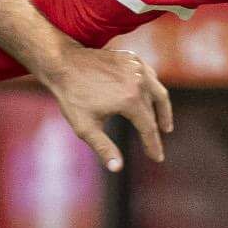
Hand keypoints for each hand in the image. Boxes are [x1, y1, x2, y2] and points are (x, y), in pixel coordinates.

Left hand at [32, 43, 171, 173]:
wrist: (63, 63)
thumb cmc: (72, 97)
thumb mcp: (85, 127)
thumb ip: (103, 148)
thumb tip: (117, 168)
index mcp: (130, 100)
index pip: (148, 128)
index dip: (153, 145)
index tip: (157, 158)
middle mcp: (139, 82)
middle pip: (154, 110)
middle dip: (157, 129)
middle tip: (157, 143)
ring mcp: (137, 67)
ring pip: (158, 91)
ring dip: (162, 109)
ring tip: (164, 125)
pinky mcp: (133, 58)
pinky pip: (150, 77)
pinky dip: (154, 90)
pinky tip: (151, 99)